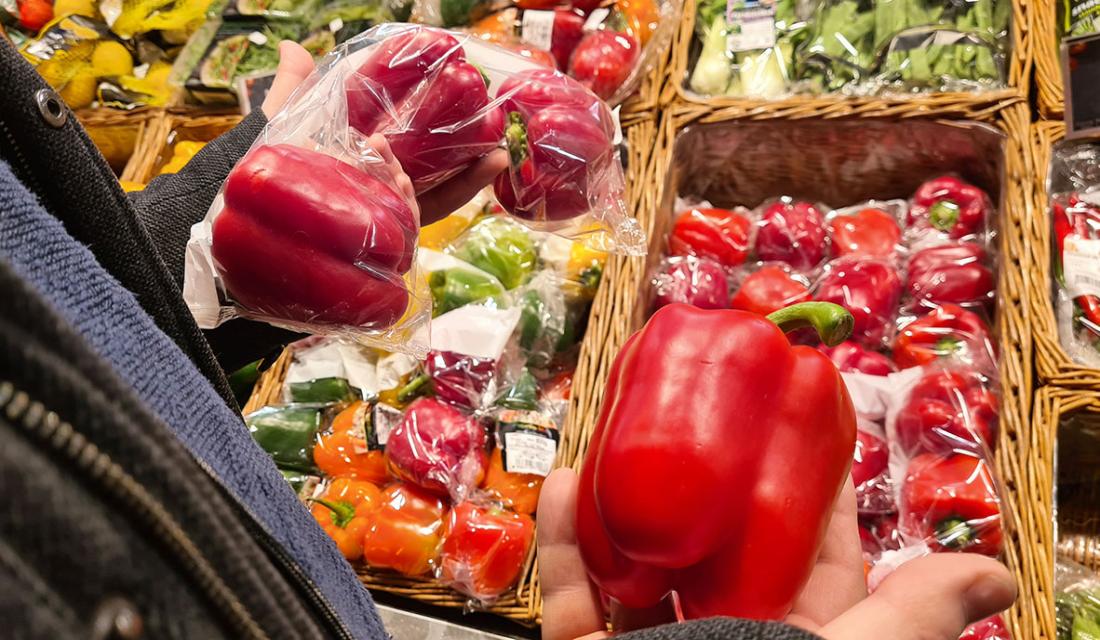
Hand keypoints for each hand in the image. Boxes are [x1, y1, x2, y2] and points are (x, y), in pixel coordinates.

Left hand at [262, 41, 507, 226]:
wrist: (243, 223)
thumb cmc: (261, 173)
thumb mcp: (278, 126)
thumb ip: (293, 90)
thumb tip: (293, 45)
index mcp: (356, 147)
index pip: (398, 121)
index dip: (428, 103)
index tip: (456, 78)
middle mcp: (374, 176)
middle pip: (429, 158)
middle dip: (467, 147)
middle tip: (496, 129)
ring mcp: (381, 205)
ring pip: (434, 187)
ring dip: (467, 174)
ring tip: (492, 156)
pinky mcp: (385, 233)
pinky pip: (423, 216)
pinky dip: (450, 197)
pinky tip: (472, 177)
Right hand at [537, 468, 1015, 639]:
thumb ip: (907, 620)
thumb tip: (995, 574)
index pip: (812, 561)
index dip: (808, 494)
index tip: (798, 431)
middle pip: (714, 550)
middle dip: (706, 484)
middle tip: (698, 414)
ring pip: (633, 565)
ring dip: (625, 501)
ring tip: (624, 437)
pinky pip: (571, 598)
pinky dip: (566, 545)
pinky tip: (570, 484)